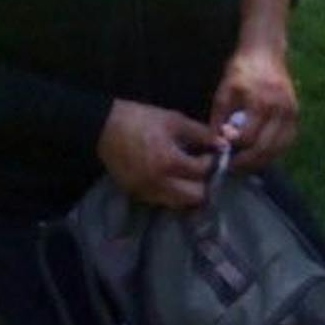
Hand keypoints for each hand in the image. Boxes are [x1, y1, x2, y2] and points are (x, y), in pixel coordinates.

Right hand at [98, 100, 219, 210]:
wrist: (101, 127)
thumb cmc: (139, 120)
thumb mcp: (173, 120)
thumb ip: (201, 133)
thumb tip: (223, 144)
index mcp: (168, 162)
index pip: (202, 171)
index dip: (210, 161)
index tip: (208, 152)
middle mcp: (158, 183)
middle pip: (195, 197)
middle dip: (203, 183)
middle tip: (199, 168)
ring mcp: (145, 191)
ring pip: (178, 204)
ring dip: (188, 192)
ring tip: (185, 175)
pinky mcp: (135, 194)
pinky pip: (161, 201)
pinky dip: (171, 193)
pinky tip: (170, 178)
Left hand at [210, 45, 298, 171]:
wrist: (266, 53)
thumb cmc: (241, 71)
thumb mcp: (224, 92)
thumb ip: (220, 119)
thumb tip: (218, 144)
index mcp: (260, 102)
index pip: (248, 138)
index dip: (234, 150)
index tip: (222, 157)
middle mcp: (280, 109)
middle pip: (266, 148)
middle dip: (248, 162)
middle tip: (233, 168)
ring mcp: (291, 112)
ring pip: (280, 148)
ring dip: (263, 160)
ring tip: (247, 165)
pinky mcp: (296, 114)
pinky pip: (288, 141)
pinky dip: (275, 151)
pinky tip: (262, 154)